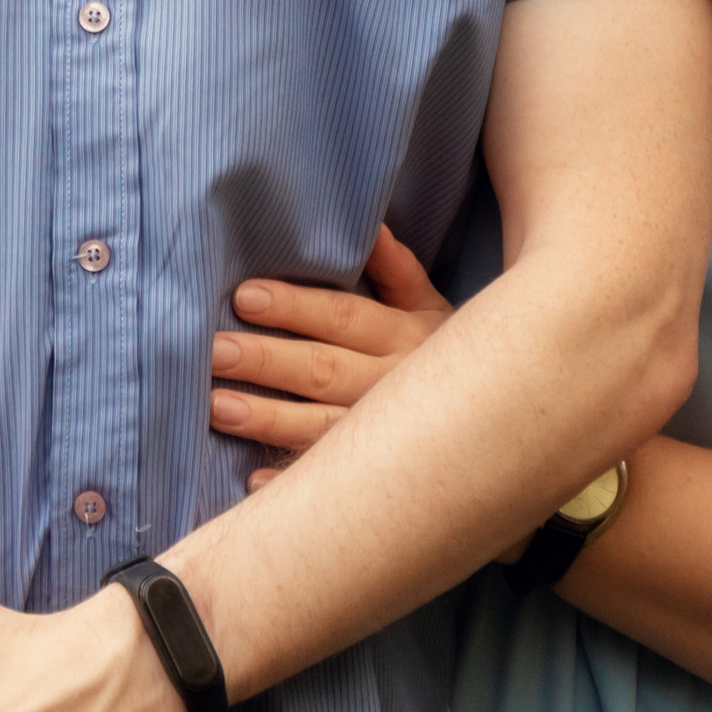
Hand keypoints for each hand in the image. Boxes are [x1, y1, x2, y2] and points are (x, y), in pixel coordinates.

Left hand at [209, 224, 449, 485]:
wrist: (497, 428)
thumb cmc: (445, 357)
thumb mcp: (431, 310)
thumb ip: (399, 270)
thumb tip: (372, 227)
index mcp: (404, 338)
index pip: (343, 317)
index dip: (295, 307)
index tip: (244, 297)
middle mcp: (393, 388)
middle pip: (322, 370)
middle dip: (267, 361)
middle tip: (214, 351)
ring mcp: (385, 439)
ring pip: (319, 427)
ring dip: (268, 419)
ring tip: (217, 408)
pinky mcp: (379, 481)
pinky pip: (332, 483)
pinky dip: (293, 482)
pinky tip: (255, 484)